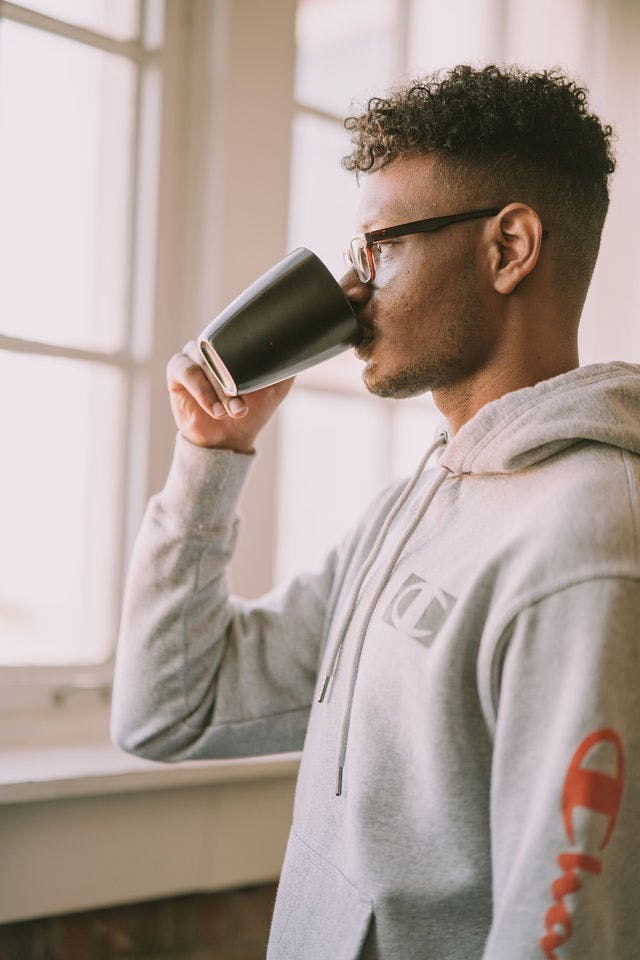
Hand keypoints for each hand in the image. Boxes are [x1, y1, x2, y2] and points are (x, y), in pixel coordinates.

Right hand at [167, 341, 293, 452]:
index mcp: (236, 344)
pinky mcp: (177, 370)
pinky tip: (215, 410)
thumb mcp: (276, 387)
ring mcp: (194, 355)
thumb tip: (305, 346)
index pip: (239, 331)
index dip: (248, 347)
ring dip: (220, 391)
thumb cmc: (254, 409)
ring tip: (233, 412)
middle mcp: (214, 345)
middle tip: (244, 405)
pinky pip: (187, 372)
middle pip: (223, 351)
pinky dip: (202, 391)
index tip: (257, 376)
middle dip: (234, 379)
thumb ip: (286, 366)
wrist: (229, 439)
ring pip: (206, 363)